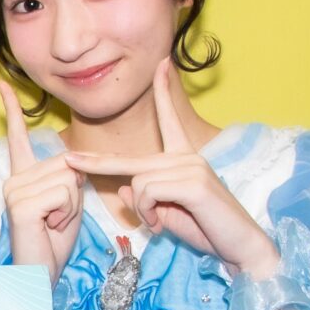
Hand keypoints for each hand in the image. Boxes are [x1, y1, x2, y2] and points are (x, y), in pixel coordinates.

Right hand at [0, 83, 82, 279]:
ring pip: (69, 178)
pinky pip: (64, 193)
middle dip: (75, 193)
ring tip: (53, 223)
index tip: (0, 84)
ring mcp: (14, 189)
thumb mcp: (68, 203)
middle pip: (67, 162)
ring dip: (72, 206)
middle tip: (57, 218)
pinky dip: (67, 213)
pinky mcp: (21, 203)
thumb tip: (71, 161)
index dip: (12, 109)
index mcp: (23, 176)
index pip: (18, 137)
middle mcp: (14, 179)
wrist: (40, 274)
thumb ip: (68, 176)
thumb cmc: (54, 242)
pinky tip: (50, 226)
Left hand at [65, 61, 277, 271]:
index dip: (163, 91)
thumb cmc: (207, 230)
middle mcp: (187, 156)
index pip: (170, 119)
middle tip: (68, 159)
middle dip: (97, 163)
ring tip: (160, 223)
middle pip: (130, 160)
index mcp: (184, 158)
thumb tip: (123, 188)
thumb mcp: (168, 213)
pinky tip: (165, 224)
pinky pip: (147, 192)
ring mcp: (190, 166)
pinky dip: (149, 213)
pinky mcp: (193, 182)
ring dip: (142, 210)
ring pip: (136, 181)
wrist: (241, 247)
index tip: (162, 63)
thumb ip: (146, 198)